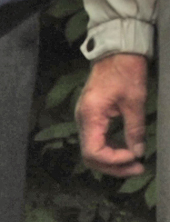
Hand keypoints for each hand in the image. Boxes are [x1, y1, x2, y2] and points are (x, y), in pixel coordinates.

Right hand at [79, 52, 150, 174]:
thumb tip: (138, 151)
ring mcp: (86, 119)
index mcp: (90, 116)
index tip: (134, 157)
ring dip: (112, 161)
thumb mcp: (135, 101)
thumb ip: (135, 129)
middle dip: (113, 166)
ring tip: (135, 163)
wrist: (116, 52)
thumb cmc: (125, 72)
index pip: (93, 151)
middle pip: (90, 156)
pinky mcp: (92, 117)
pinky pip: (97, 141)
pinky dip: (111, 150)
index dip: (113, 160)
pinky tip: (127, 150)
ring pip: (93, 151)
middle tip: (138, 168)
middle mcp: (83, 121)